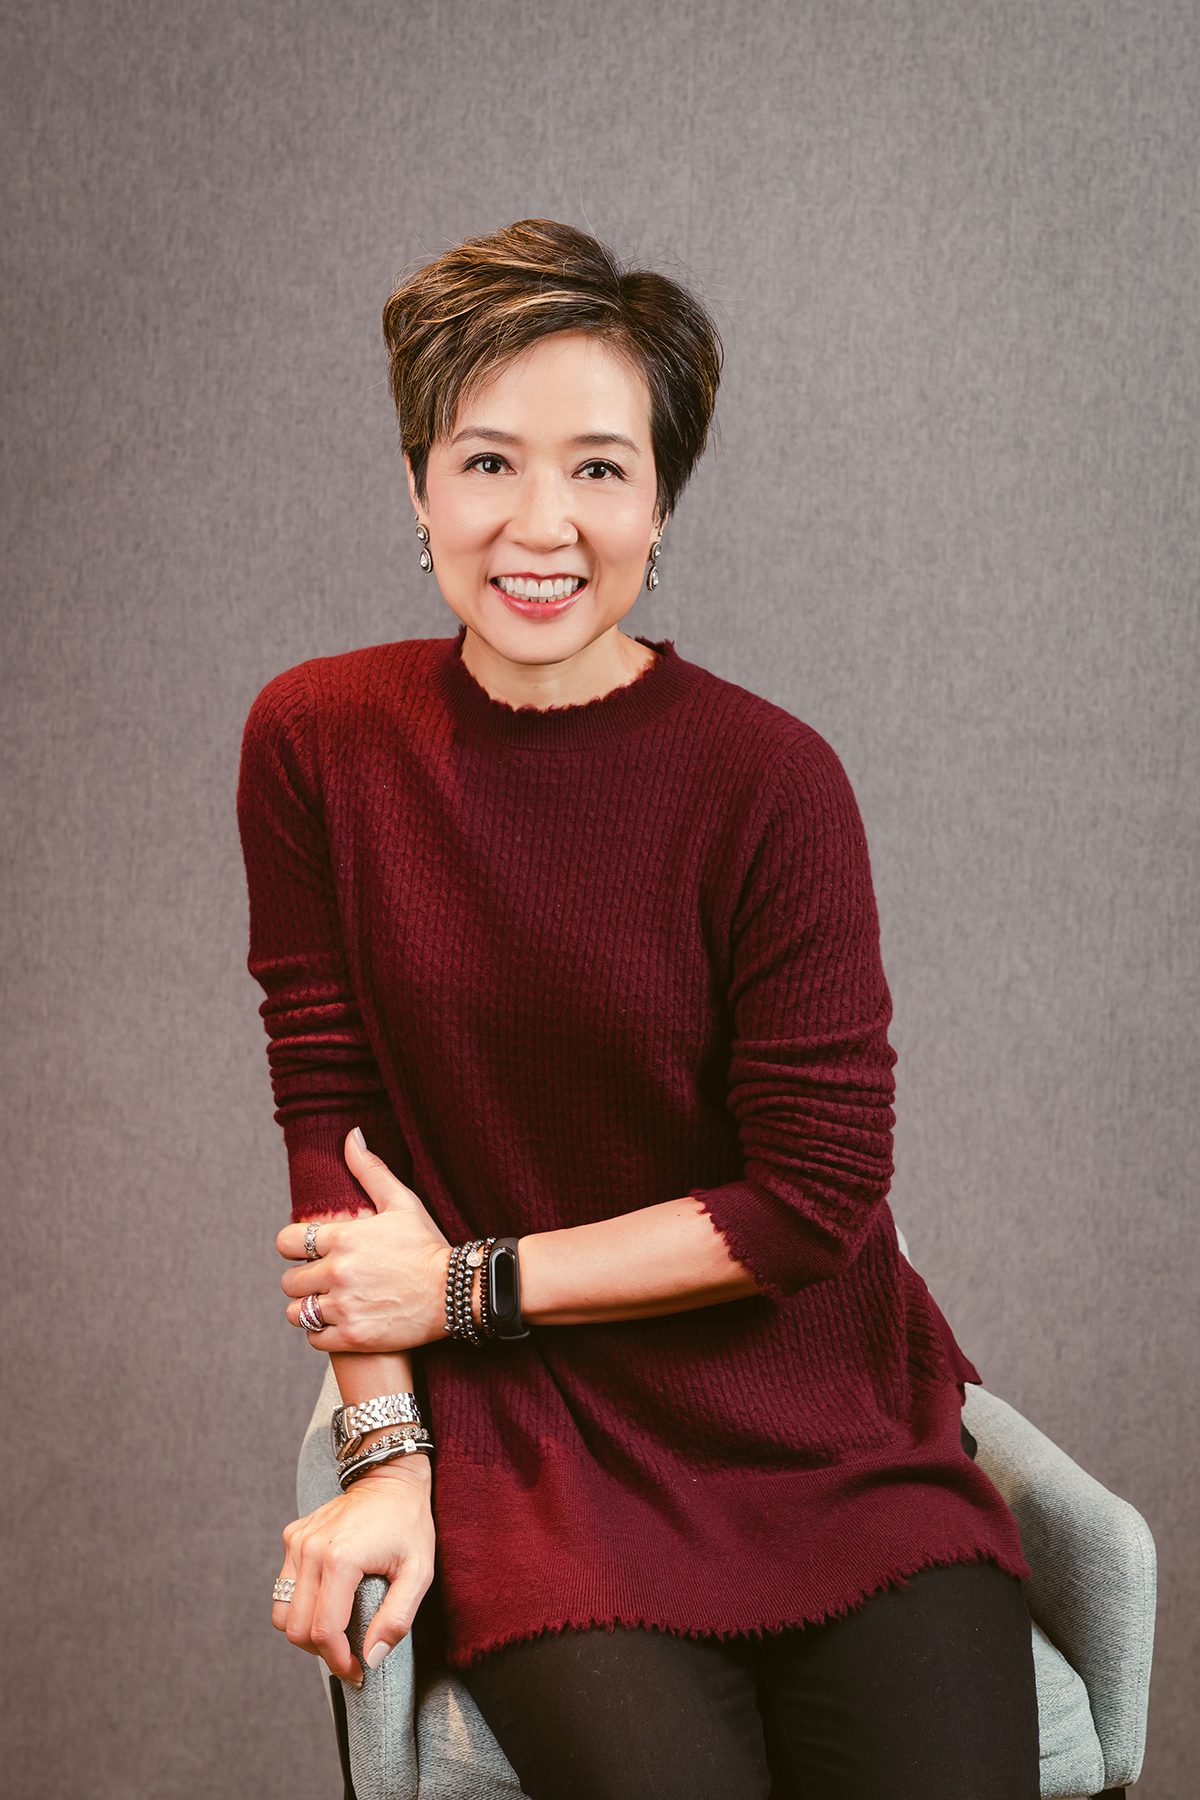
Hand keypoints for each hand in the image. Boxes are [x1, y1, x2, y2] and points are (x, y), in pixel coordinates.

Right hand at [272, 1459, 435, 1687]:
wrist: (391, 1478)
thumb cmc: (409, 1525)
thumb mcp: (418, 1572)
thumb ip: (397, 1619)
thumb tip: (370, 1658)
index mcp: (340, 1559)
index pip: (324, 1632)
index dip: (340, 1661)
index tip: (358, 1671)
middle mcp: (310, 1549)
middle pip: (297, 1629)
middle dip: (322, 1652)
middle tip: (350, 1653)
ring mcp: (297, 1541)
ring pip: (283, 1613)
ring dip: (306, 1632)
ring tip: (337, 1631)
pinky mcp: (293, 1536)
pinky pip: (284, 1587)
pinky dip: (301, 1605)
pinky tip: (329, 1600)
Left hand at [277, 1130, 452, 1352]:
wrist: (457, 1292)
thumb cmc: (428, 1245)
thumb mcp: (402, 1203)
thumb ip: (370, 1169)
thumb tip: (351, 1136)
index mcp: (344, 1238)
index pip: (286, 1243)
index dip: (295, 1247)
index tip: (310, 1252)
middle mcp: (338, 1272)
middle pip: (289, 1281)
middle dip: (303, 1280)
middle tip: (325, 1280)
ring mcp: (344, 1307)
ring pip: (297, 1313)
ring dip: (309, 1309)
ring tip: (330, 1303)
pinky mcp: (353, 1337)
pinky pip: (314, 1338)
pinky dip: (324, 1333)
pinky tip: (342, 1322)